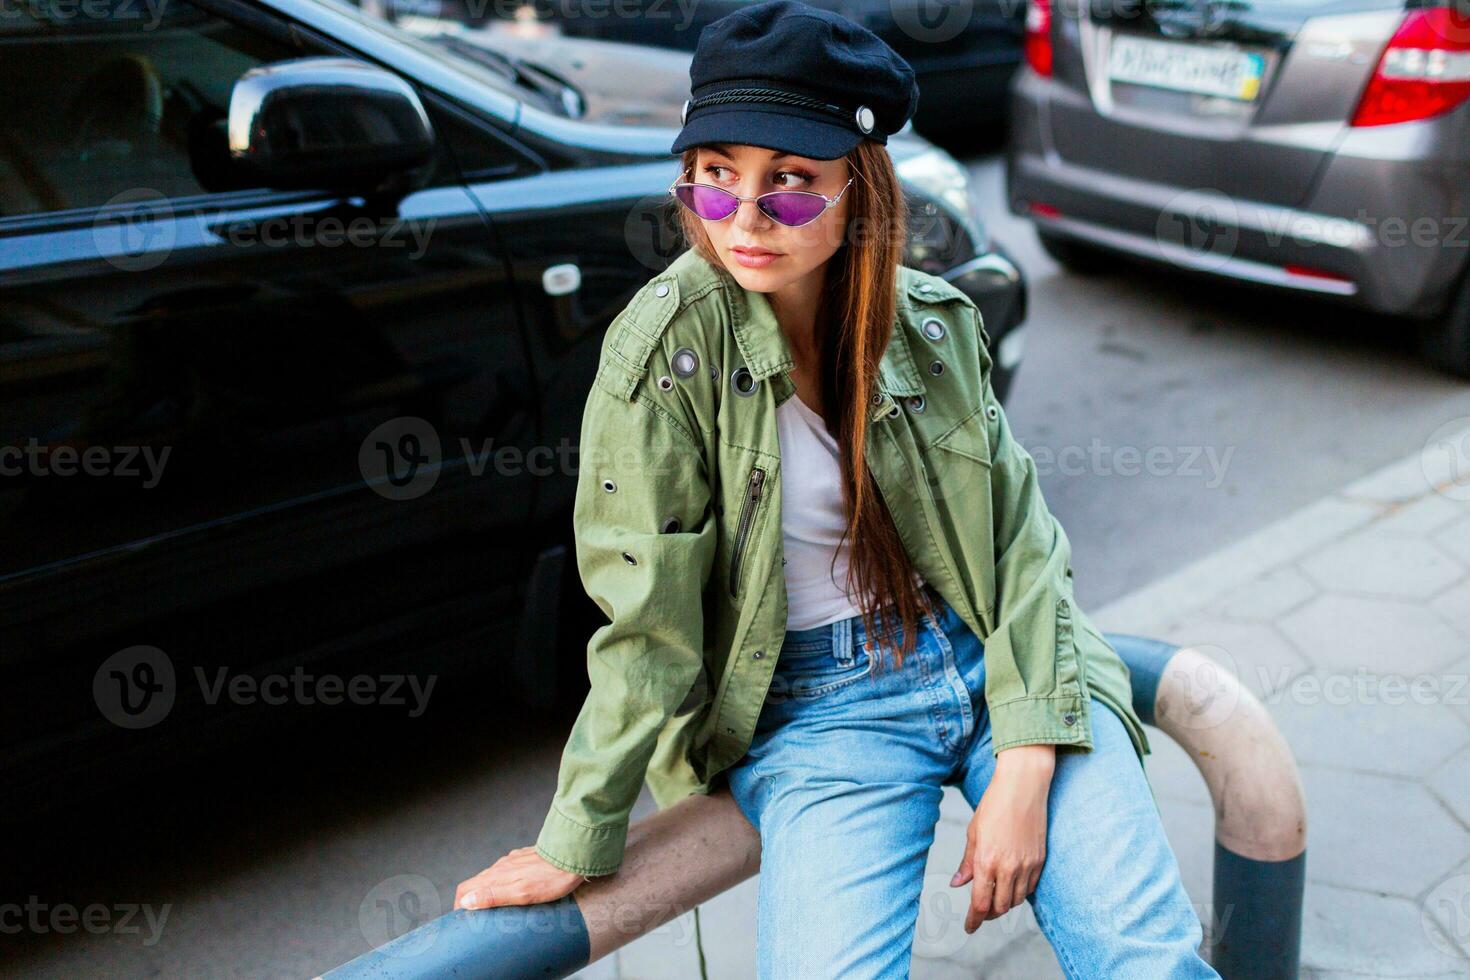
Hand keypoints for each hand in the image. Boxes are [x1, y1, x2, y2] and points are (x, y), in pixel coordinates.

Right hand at [454, 846, 587, 909]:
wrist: (574, 857)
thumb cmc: (552, 879)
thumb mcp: (521, 894)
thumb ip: (493, 896)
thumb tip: (466, 902)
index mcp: (497, 875)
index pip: (466, 888)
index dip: (459, 904)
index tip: (462, 920)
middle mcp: (501, 865)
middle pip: (478, 883)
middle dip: (473, 900)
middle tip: (478, 919)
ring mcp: (514, 860)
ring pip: (493, 877)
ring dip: (489, 891)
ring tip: (496, 908)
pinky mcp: (525, 859)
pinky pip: (508, 872)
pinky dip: (504, 884)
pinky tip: (515, 891)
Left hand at [950, 744, 1054, 932]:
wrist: (1023, 787)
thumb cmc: (994, 805)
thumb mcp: (974, 833)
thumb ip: (967, 862)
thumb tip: (957, 884)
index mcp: (986, 861)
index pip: (980, 903)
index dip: (974, 920)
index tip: (969, 927)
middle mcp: (1008, 868)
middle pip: (1000, 907)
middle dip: (988, 914)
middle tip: (980, 912)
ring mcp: (1027, 865)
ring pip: (1016, 900)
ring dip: (1004, 904)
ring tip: (995, 898)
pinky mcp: (1040, 860)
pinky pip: (1030, 888)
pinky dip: (1019, 892)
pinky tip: (1011, 886)